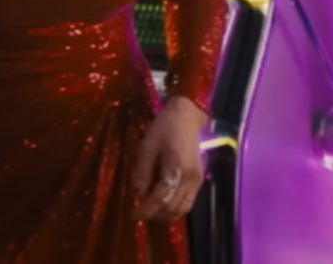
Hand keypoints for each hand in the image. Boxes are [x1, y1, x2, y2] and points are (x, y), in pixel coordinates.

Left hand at [131, 95, 206, 222]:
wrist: (186, 117)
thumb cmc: (163, 129)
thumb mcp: (146, 147)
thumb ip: (142, 172)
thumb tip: (137, 195)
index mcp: (175, 167)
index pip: (160, 198)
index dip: (145, 210)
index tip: (132, 215)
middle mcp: (189, 178)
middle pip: (171, 207)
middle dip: (154, 214)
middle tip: (139, 212)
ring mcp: (197, 180)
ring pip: (182, 209)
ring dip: (165, 215)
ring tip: (150, 211)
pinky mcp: (199, 180)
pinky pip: (188, 203)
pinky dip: (176, 209)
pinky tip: (163, 204)